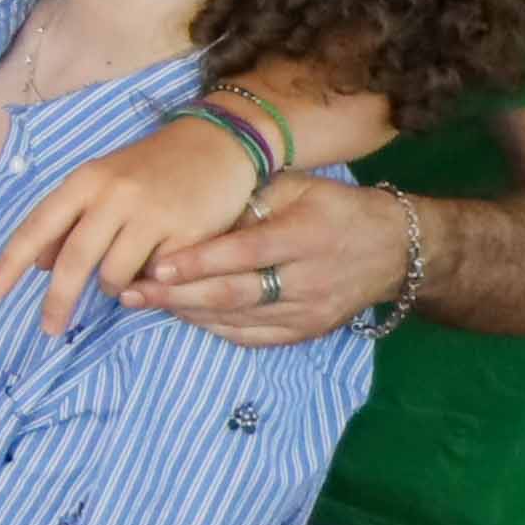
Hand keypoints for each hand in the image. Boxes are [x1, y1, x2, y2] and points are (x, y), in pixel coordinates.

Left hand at [0, 111, 264, 333]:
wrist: (218, 144)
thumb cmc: (150, 168)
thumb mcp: (101, 181)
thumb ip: (69, 218)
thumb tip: (40, 265)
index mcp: (85, 181)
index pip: (38, 227)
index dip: (11, 263)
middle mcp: (115, 195)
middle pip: (75, 261)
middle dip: (59, 301)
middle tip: (49, 329)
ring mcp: (153, 215)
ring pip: (116, 275)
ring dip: (114, 288)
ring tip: (124, 277)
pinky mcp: (189, 234)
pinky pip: (157, 277)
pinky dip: (151, 282)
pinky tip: (159, 268)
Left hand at [120, 175, 405, 345]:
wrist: (393, 251)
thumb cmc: (335, 209)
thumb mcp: (300, 188)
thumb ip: (252, 201)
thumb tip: (195, 214)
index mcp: (306, 236)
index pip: (245, 254)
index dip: (200, 262)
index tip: (157, 266)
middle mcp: (308, 280)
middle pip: (234, 294)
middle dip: (178, 295)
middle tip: (131, 291)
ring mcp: (307, 313)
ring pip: (237, 319)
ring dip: (186, 312)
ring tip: (142, 301)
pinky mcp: (305, 333)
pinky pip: (250, 336)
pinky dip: (211, 327)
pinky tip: (180, 315)